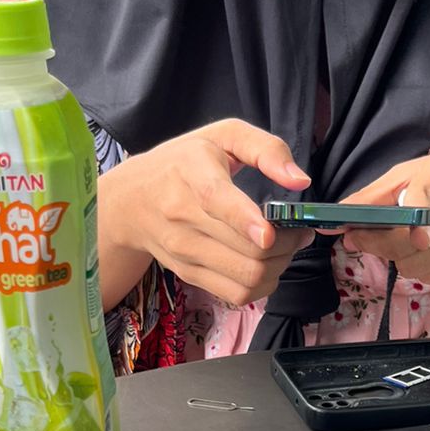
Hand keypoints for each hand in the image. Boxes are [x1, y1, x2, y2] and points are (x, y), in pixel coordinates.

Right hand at [97, 120, 313, 306]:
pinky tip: (267, 264)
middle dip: (287, 244)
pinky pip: (238, 294)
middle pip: (247, 249)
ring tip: (286, 246)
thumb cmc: (181, 164)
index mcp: (192, 174)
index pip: (216, 201)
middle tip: (299, 229)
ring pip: (247, 276)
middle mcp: (183, 218)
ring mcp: (185, 252)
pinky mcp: (190, 274)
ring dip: (280, 266)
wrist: (130, 202)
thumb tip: (300, 181)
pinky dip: (264, 284)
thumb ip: (265, 149)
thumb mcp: (221, 136)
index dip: (246, 221)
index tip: (269, 233)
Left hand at [338, 150, 429, 285]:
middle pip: (408, 243)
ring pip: (415, 266)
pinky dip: (421, 267)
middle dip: (377, 243)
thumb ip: (375, 195)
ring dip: (399, 258)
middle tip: (363, 237)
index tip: (414, 235)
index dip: (416, 216)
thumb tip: (338, 224)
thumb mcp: (418, 171)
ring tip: (410, 239)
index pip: (427, 194)